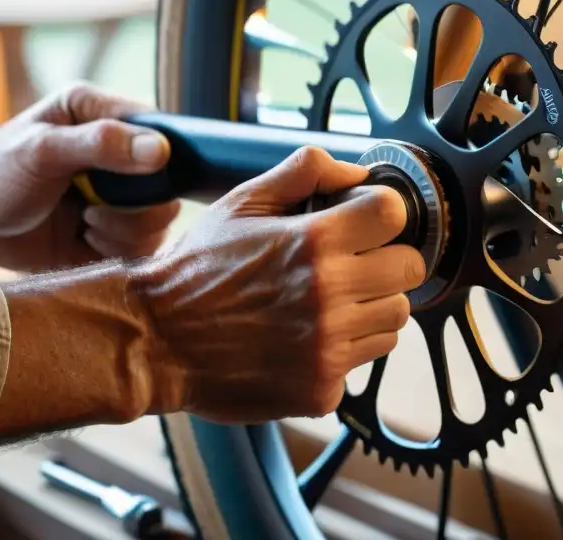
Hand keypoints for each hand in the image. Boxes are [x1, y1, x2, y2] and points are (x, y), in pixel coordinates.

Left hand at [0, 83, 180, 271]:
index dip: (164, 159)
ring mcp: (121, 196)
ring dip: (126, 230)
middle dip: (138, 206)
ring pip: (161, 220)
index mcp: (106, 115)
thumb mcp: (41, 148)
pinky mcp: (115, 232)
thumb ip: (100, 144)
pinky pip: (144, 247)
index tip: (136, 180)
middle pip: (170, 184)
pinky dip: (119, 249)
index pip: (164, 131)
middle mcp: (121, 154)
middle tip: (93, 208)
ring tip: (86, 223)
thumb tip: (161, 151)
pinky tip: (87, 241)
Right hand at [134, 145, 425, 422]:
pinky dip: (343, 350)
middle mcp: (329, 295)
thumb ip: (303, 172)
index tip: (364, 221)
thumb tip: (357, 172)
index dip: (382, 213)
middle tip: (350, 264)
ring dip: (370, 307)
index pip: (394, 214)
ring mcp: (328, 347)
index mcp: (314, 242)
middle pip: (409, 270)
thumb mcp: (242, 203)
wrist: (154, 340)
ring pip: (394, 319)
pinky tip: (305, 339)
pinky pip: (362, 361)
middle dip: (385, 260)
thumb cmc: (196, 268)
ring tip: (327, 303)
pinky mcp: (321, 390)